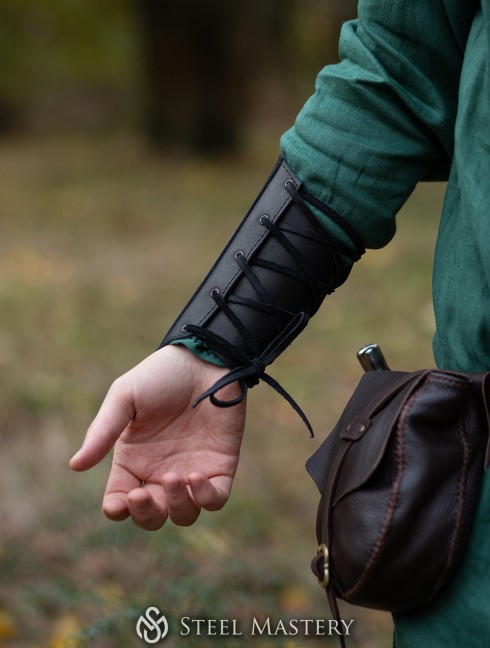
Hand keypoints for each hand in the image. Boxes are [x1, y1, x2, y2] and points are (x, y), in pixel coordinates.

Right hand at [69, 345, 245, 529]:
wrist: (204, 358)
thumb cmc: (160, 375)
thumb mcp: (124, 397)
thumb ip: (103, 431)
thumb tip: (75, 465)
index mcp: (134, 459)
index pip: (120, 500)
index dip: (117, 510)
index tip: (119, 502)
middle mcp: (161, 471)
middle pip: (152, 516)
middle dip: (146, 514)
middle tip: (143, 494)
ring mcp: (191, 471)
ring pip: (184, 514)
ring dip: (177, 507)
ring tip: (176, 477)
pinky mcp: (220, 466)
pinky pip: (215, 499)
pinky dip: (206, 498)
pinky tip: (196, 477)